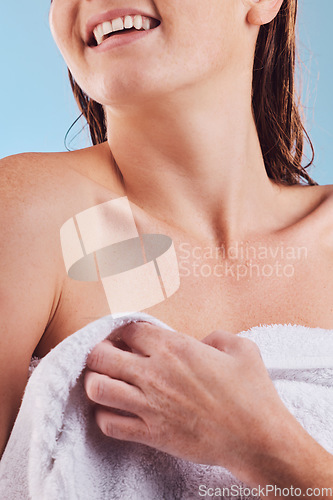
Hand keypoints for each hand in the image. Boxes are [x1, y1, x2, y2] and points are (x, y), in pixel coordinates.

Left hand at [84, 321, 294, 483]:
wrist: (257, 438)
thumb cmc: (252, 393)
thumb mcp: (242, 349)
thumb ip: (217, 336)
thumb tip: (202, 341)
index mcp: (174, 347)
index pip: (128, 330)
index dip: (123, 331)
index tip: (127, 338)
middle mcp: (155, 373)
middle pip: (101, 355)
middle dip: (98, 352)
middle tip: (108, 357)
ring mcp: (149, 405)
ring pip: (97, 388)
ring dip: (95, 382)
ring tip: (106, 382)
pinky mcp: (151, 433)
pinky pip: (109, 424)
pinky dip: (105, 416)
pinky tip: (115, 411)